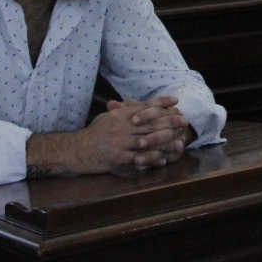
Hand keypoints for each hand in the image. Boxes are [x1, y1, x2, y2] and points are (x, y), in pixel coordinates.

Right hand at [77, 97, 191, 172]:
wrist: (77, 150)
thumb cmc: (93, 134)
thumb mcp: (107, 117)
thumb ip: (122, 112)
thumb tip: (135, 105)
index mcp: (120, 115)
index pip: (144, 106)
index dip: (161, 103)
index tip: (176, 100)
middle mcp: (123, 127)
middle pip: (151, 123)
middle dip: (170, 121)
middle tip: (185, 120)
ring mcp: (121, 142)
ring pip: (148, 141)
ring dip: (166, 141)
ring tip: (179, 141)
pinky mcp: (119, 158)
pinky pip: (139, 158)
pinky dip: (153, 159)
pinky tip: (164, 160)